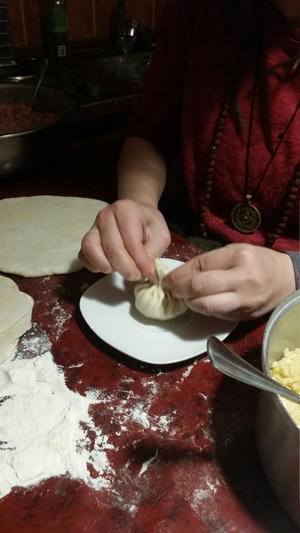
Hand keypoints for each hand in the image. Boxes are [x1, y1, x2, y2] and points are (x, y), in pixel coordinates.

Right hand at [79, 199, 170, 279]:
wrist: (136, 215)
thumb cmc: (149, 225)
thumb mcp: (160, 235)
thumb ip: (154, 252)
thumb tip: (146, 272)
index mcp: (125, 210)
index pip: (130, 240)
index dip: (140, 261)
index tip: (149, 273)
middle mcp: (106, 216)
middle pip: (111, 248)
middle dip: (126, 268)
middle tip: (136, 276)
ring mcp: (93, 227)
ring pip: (92, 250)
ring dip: (107, 266)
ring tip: (120, 270)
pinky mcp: (87, 238)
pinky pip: (83, 255)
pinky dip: (94, 265)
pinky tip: (108, 267)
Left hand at [163, 243, 295, 320]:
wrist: (285, 280)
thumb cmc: (258, 262)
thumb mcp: (235, 251)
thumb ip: (209, 262)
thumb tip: (180, 273)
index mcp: (240, 258)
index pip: (201, 266)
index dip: (180, 273)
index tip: (167, 278)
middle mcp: (243, 280)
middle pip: (201, 287)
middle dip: (180, 289)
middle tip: (170, 288)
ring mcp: (244, 301)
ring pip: (207, 306)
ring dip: (189, 302)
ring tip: (183, 297)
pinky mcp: (243, 316)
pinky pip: (216, 315)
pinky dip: (203, 309)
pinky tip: (198, 303)